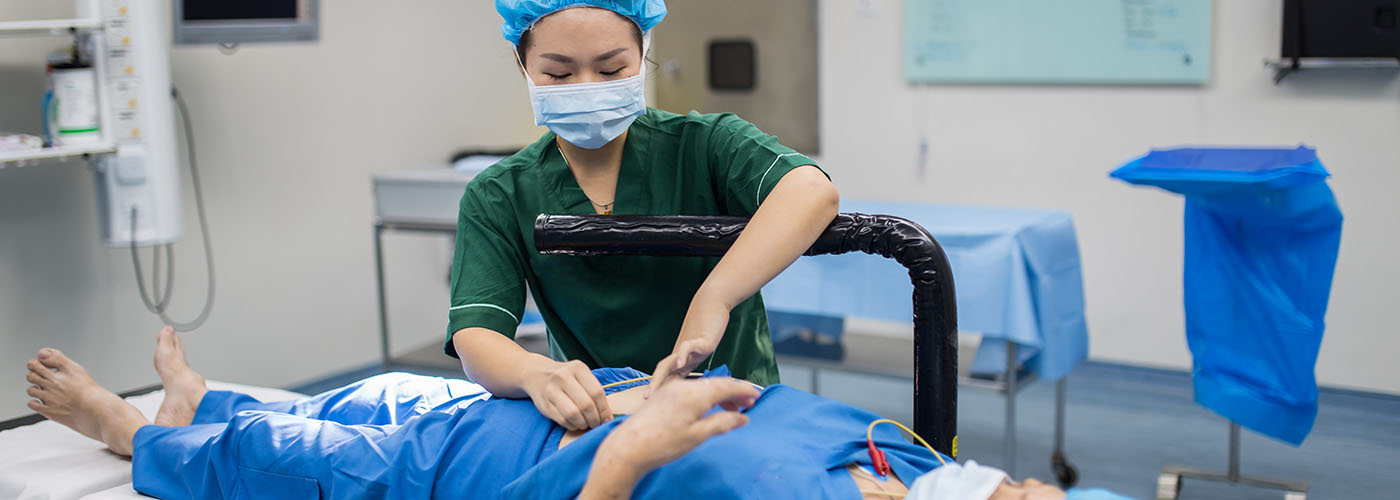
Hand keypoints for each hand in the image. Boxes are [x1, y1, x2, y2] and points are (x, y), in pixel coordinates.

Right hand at [524, 360, 611, 430]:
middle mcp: (563, 377)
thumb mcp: (580, 375)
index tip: (607, 419)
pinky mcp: (544, 404)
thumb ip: (593, 391)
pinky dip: (572, 425)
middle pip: (586, 405)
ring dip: (583, 423)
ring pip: (574, 414)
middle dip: (595, 419)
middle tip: (597, 423)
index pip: (597, 392)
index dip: (604, 409)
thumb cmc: (566, 377)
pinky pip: (563, 420)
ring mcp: (551, 390)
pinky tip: (575, 423)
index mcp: (577, 368)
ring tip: (586, 423)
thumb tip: (608, 417)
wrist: (536, 374)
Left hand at [599, 378, 759, 472]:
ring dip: (720, 396)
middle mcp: (683, 386)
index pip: (726, 386)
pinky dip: (706, 398)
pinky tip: (710, 410)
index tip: (757, 395)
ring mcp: (672, 390)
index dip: (744, 390)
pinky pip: (692, 391)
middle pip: (716, 384)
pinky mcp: (664, 396)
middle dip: (734, 392)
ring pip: (704, 387)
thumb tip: (742, 418)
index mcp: (694, 394)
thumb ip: (722, 423)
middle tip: (749, 403)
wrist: (628, 447)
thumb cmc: (662, 444)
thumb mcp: (697, 436)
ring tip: (733, 410)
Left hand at [647, 299, 728, 396]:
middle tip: (643, 401)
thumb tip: (688, 380)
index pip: (667, 378)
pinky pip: (687, 347)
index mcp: (681, 360)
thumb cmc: (708, 328)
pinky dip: (682, 356)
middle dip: (653, 388)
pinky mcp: (701, 339)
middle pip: (662, 372)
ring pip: (669, 363)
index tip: (648, 406)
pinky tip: (680, 365)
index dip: (658, 390)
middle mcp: (681, 355)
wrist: (713, 302)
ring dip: (659, 378)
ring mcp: (688, 347)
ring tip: (652, 390)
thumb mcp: (700, 350)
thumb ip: (691, 362)